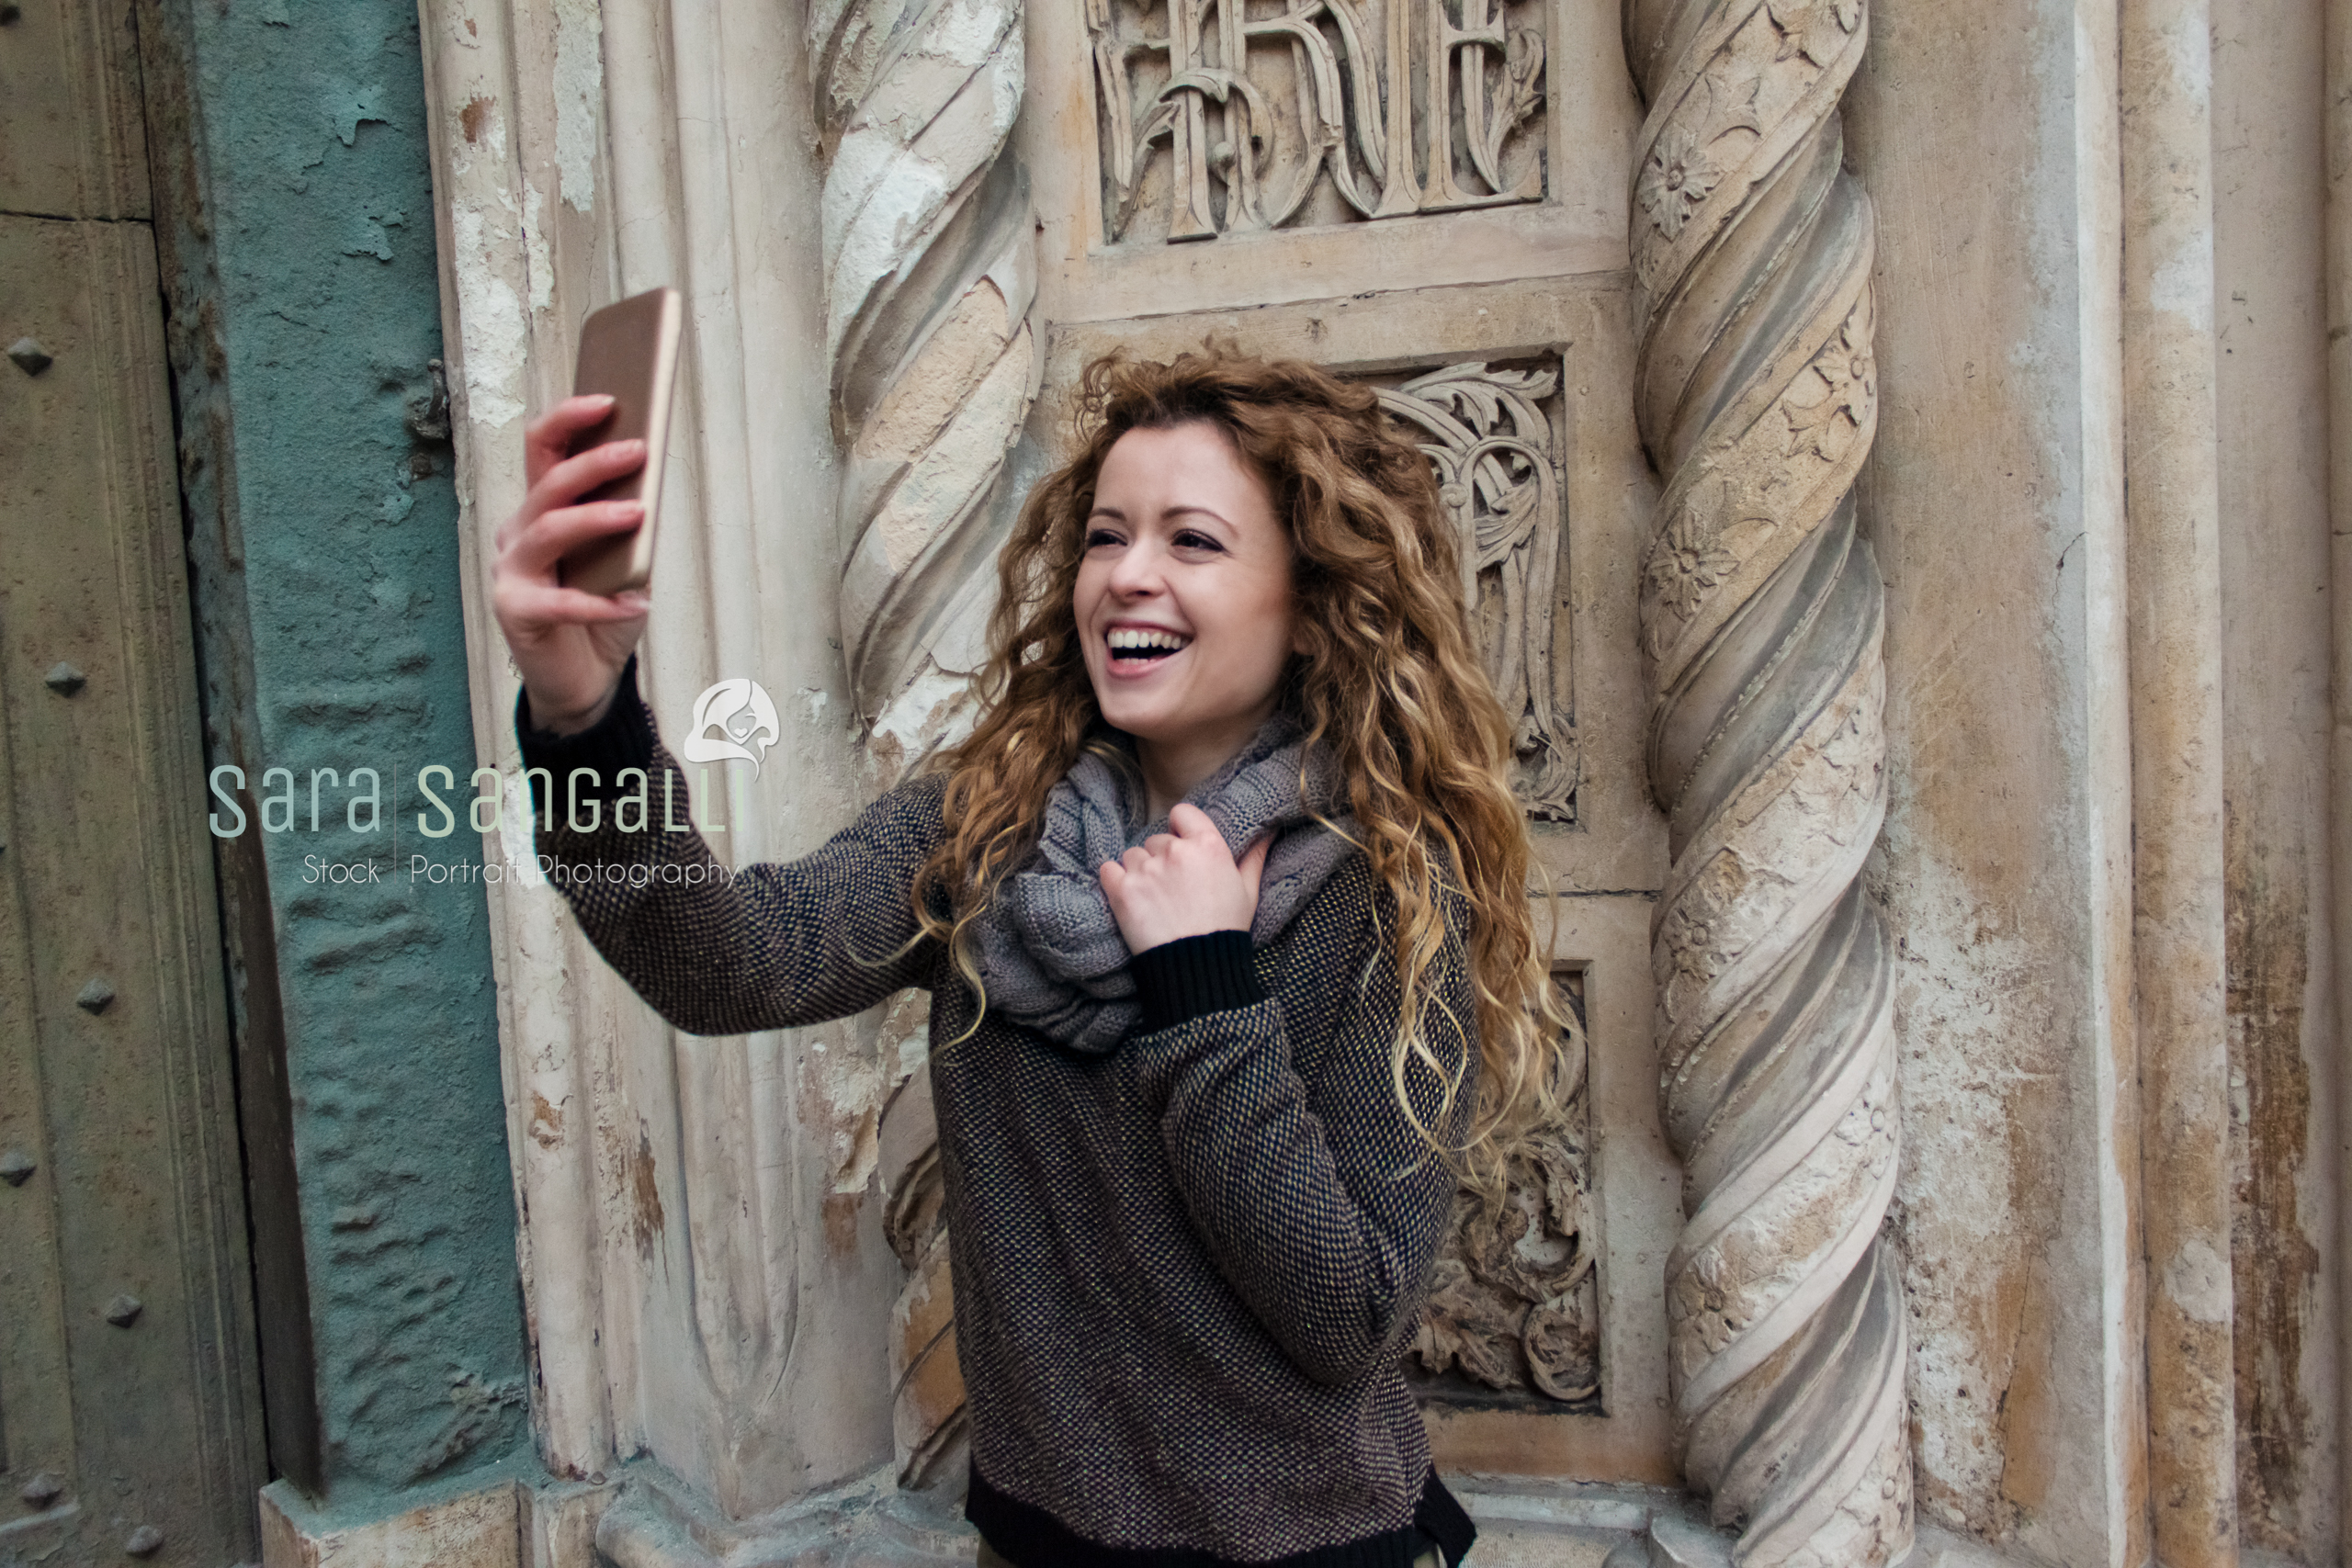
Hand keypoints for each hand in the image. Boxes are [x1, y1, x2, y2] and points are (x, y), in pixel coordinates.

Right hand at [492, 395, 651, 734]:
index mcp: (541, 510)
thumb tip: (649, 481)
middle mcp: (518, 533)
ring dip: (596, 518)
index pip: (543, 450)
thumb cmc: (604, 610)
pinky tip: (634, 604)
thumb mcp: (625, 560)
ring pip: (549, 529)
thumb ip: (628, 524)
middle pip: (549, 483)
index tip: (609, 398)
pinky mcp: (516, 612)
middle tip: (638, 449)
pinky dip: (600, 603)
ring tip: (639, 513)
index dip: (568, 419)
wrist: (586, 679)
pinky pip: (559, 601)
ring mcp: (511, 572)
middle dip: (594, 462)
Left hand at [1098, 804, 1271, 951]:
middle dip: (1162, 858)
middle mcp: (1175, 851)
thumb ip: (1253, 857)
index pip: (1182, 813)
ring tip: (1153, 897)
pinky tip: (1129, 897)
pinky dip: (1115, 880)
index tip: (1182, 845)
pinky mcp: (1122, 889)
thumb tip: (1266, 833)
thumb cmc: (1225, 929)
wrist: (1195, 967)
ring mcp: (1146, 870)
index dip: (1180, 827)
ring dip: (1139, 870)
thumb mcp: (1248, 892)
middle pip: (1157, 839)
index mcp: (1207, 846)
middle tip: (1172, 887)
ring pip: (1133, 855)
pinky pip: (1109, 869)